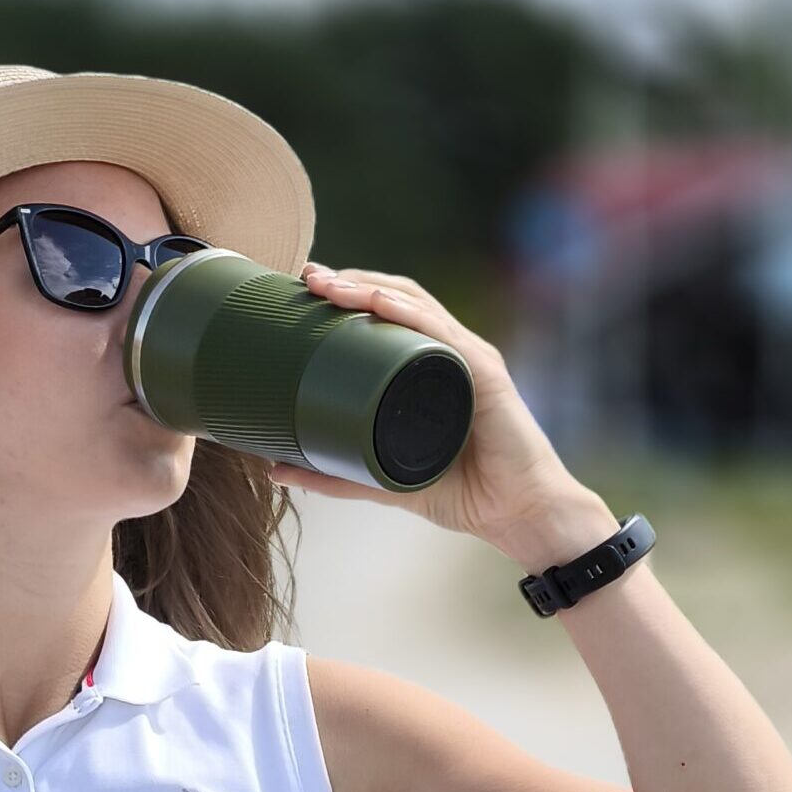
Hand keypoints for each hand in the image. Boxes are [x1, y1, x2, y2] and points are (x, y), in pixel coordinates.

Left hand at [286, 263, 604, 559]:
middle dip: (351, 282)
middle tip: (306, 277)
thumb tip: (274, 469)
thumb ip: (333, 475)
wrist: (517, 515)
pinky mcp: (486, 376)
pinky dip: (409, 315)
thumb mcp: (382, 481)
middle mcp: (450, 354)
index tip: (303, 291)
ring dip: (370, 289)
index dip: (346, 298)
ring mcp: (470, 359)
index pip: (386, 317)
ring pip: (416, 307)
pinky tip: (379, 304)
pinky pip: (444, 336)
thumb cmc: (462, 493)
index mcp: (428, 369)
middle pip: (397, 300)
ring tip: (329, 284)